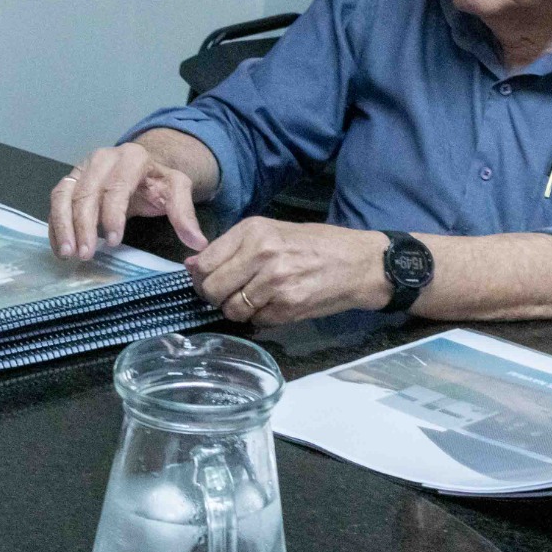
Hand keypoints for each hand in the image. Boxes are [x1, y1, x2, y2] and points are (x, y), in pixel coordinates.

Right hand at [50, 142, 205, 259]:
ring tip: (67, 253)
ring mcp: (83, 167)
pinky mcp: (71, 180)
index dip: (112, 215)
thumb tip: (197, 244)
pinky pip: (57, 200)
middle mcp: (102, 158)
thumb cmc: (158, 182)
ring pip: (65, 195)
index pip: (117, 186)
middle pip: (87, 192)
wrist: (143, 167)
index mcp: (132, 158)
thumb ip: (185, 215)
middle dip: (84, 225)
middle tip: (86, 254)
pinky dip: (55, 225)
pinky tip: (60, 248)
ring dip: (63, 225)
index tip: (113, 242)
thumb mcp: (177, 191)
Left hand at [186, 218, 387, 325]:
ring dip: (239, 311)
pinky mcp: (288, 306)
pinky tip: (278, 305)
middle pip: (212, 289)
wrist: (360, 262)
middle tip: (230, 297)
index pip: (204, 263)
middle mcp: (261, 253)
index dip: (201, 278)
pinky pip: (257, 322)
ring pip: (232, 310)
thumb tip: (192, 265)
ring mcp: (274, 281)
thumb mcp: (272, 232)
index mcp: (253, 230)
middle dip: (216, 298)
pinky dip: (262, 319)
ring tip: (257, 301)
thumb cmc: (316, 245)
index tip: (210, 282)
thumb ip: (232, 248)